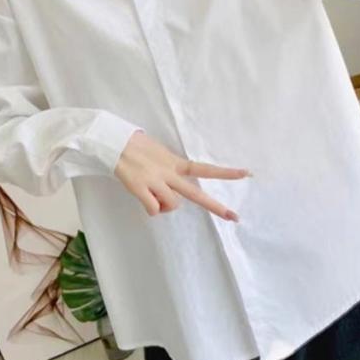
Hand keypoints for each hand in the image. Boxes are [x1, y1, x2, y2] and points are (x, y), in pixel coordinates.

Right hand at [114, 130, 250, 220]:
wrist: (113, 142)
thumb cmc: (134, 145)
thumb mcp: (159, 152)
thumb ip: (169, 166)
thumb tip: (170, 184)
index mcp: (175, 162)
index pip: (205, 168)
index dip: (226, 172)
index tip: (246, 173)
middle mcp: (169, 173)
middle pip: (196, 193)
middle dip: (216, 206)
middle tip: (235, 217)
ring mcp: (155, 181)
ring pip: (172, 205)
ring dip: (165, 206)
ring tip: (153, 196)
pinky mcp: (140, 188)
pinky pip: (153, 210)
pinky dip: (152, 209)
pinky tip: (145, 200)